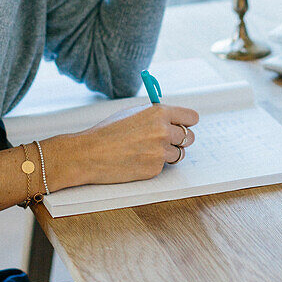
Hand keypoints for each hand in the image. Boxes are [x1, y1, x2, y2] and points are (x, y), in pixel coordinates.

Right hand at [76, 104, 198, 183]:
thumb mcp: (133, 113)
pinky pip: (163, 166)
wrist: (90, 153)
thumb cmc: (108, 132)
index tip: (185, 125)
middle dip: (180, 139)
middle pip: (189, 137)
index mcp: (159, 113)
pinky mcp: (154, 169)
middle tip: (168, 140)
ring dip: (168, 153)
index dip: (188, 122)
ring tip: (147, 150)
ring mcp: (160, 152)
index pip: (191, 117)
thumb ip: (155, 115)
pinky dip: (154, 164)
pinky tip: (137, 159)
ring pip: (178, 153)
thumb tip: (171, 118)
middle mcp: (163, 131)